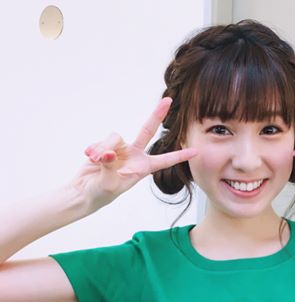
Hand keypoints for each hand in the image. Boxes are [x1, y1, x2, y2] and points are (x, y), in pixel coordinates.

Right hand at [70, 97, 196, 210]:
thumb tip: (108, 153)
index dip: (180, 156)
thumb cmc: (101, 193)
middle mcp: (134, 155)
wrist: (84, 191)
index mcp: (143, 168)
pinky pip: (101, 141)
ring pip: (114, 137)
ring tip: (96, 161)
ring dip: (103, 148)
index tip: (196, 151)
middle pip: (147, 130)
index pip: (165, 160)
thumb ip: (110, 167)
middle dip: (157, 115)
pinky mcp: (105, 145)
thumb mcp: (108, 184)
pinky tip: (89, 158)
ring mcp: (120, 149)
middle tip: (168, 100)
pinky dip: (94, 149)